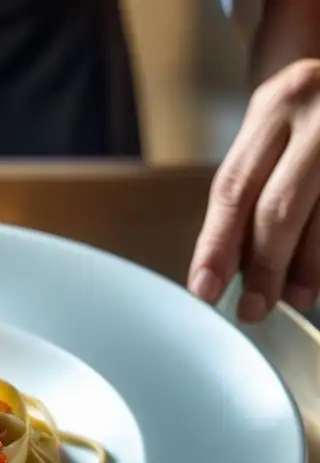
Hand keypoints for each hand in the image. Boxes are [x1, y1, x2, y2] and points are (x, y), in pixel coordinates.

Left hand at [189, 58, 319, 321]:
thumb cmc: (313, 108)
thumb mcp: (277, 124)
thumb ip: (254, 185)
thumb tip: (234, 265)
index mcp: (277, 103)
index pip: (234, 188)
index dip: (216, 246)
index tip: (204, 290)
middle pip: (280, 208)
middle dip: (264, 268)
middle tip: (253, 309)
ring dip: (309, 267)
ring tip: (295, 298)